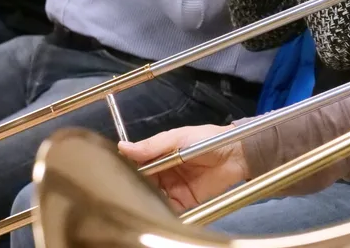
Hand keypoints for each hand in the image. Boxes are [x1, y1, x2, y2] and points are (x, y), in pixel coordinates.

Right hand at [118, 124, 247, 212]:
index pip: (136, 164)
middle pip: (141, 183)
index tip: (114, 174)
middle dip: (133, 187)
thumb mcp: (178, 137)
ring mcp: (171, 188)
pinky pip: (167, 208)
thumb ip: (152, 146)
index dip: (126, 169)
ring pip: (151, 197)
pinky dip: (160, 210)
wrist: (235, 154)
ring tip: (135, 202)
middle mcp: (162, 172)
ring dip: (144, 200)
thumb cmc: (206, 140)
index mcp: (158, 155)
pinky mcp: (183, 202)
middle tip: (123, 192)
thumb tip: (122, 147)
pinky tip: (153, 210)